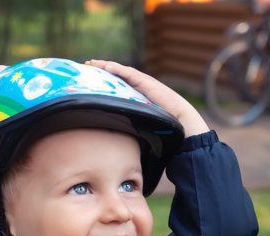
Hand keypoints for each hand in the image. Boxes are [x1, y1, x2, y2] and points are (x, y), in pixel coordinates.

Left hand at [85, 60, 209, 136]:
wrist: (183, 122)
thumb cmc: (166, 126)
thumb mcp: (144, 124)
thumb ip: (133, 125)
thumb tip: (119, 139)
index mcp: (139, 94)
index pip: (119, 83)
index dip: (106, 79)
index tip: (92, 77)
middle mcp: (141, 86)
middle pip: (118, 74)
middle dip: (102, 68)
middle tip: (87, 65)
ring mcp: (144, 83)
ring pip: (121, 71)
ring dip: (106, 66)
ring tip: (92, 63)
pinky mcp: (148, 84)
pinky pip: (130, 75)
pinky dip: (118, 70)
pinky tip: (106, 67)